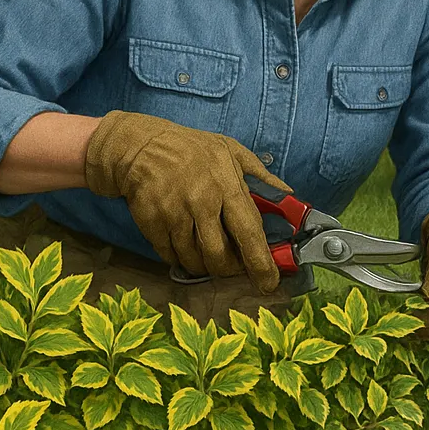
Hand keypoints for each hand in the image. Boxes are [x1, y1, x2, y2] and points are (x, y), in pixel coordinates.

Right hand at [83, 110, 288, 292]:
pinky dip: (181, 260)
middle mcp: (201, 202)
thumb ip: (261, 175)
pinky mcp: (152, 223)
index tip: (269, 282)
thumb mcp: (231, 150)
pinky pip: (171, 256)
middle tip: (234, 267)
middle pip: (219, 255)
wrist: (139, 146)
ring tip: (210, 258)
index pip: (249, 232)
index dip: (260, 262)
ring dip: (205, 266)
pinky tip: (186, 249)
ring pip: (194, 260)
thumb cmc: (191, 148)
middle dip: (230, 269)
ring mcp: (174, 214)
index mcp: (226, 185)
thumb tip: (289, 195)